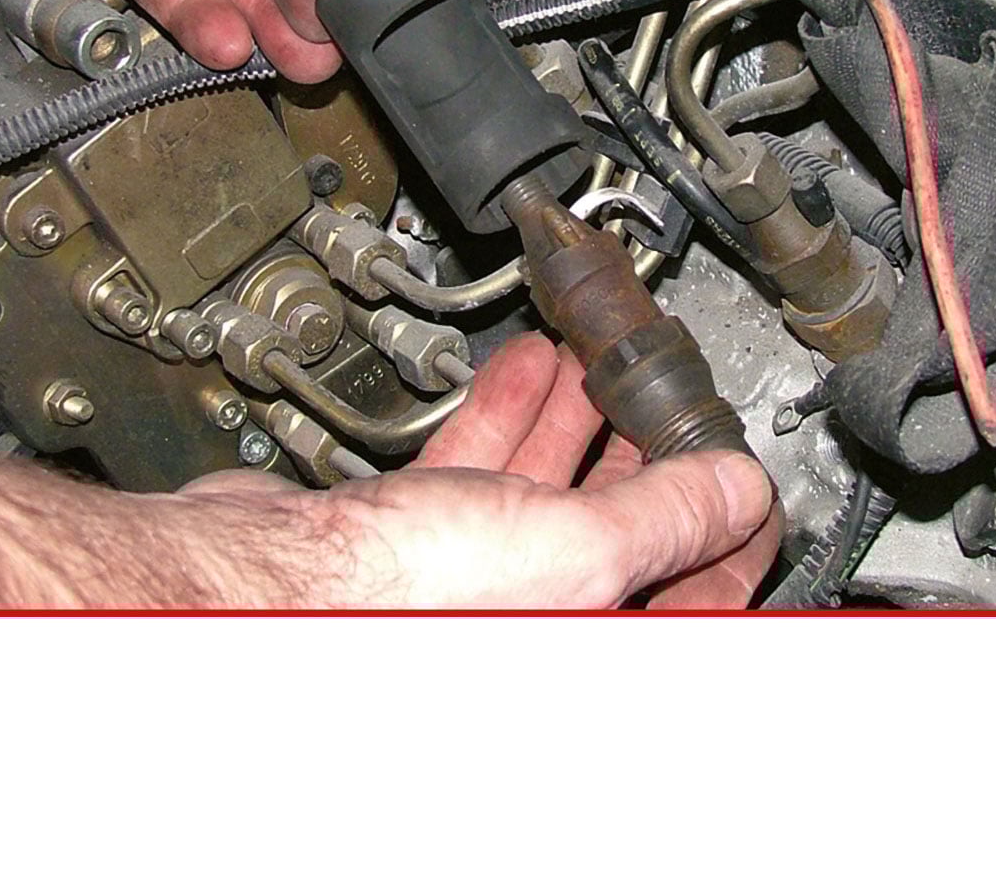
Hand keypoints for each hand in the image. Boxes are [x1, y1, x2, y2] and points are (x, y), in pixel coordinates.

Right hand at [311, 334, 780, 607]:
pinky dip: (511, 411)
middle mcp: (535, 616)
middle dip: (647, 446)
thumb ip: (667, 513)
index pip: (693, 590)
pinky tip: (529, 366)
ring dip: (579, 413)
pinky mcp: (420, 534)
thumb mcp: (573, 550)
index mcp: (585, 636)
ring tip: (604, 360)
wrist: (256, 582)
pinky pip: (485, 467)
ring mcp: (476, 577)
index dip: (728, 522)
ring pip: (548, 485)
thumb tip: (738, 490)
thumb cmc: (395, 602)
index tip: (739, 466)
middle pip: (621, 527)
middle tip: (669, 390)